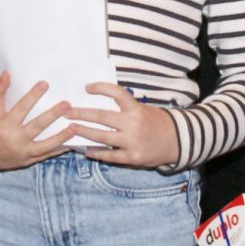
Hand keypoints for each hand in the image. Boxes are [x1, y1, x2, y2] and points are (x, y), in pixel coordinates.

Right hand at [0, 72, 72, 173]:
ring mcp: (21, 153)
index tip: (45, 84)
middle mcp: (14, 140)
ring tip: (74, 128)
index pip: (21, 108)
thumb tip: (6, 73)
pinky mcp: (26, 161)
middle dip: (52, 115)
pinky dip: (57, 151)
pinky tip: (70, 144)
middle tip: (67, 104)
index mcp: (3, 126)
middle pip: (36, 126)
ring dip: (60, 137)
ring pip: (44, 145)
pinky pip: (44, 156)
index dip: (33, 96)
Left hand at [62, 83, 180, 169]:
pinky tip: (86, 151)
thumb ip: (125, 108)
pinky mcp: (132, 157)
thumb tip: (100, 102)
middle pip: (102, 117)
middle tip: (66, 111)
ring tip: (71, 129)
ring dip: (84, 132)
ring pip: (102, 137)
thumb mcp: (143, 109)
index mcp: (136, 109)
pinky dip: (97, 153)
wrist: (178, 141)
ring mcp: (132, 142)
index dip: (101, 88)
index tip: (87, 87)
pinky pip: (110, 155)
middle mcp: (133, 124)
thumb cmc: (157, 122)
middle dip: (82, 113)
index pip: (116, 93)